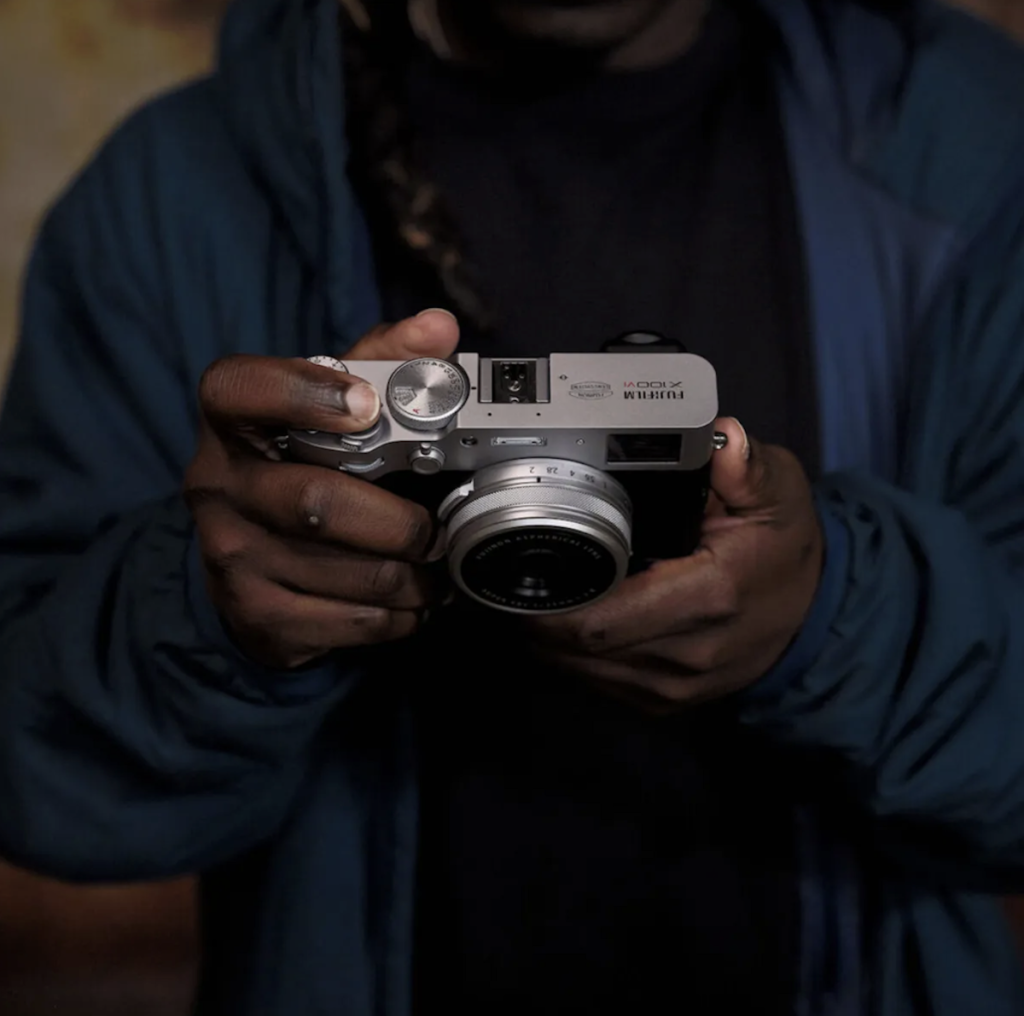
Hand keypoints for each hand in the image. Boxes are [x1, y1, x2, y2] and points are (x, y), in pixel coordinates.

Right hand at [184, 310, 459, 668]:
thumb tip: (440, 327)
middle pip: (318, 503)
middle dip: (400, 523)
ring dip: (410, 577)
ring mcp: (231, 556)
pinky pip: (347, 621)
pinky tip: (409, 604)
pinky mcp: (255, 614)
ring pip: (345, 573)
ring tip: (435, 569)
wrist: (243, 563)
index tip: (365, 404)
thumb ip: (381, 364)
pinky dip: (397, 617)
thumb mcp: (328, 410)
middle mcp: (219, 487)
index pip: (240, 390)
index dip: (303, 392)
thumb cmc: (298, 470)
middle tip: (437, 531)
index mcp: (233, 423)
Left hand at [527, 418, 823, 709]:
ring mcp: (677, 685)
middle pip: (580, 650)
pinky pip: (600, 685)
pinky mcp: (667, 701)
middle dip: (533, 621)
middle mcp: (689, 651)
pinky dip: (570, 657)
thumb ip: (747, 466)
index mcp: (709, 596)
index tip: (514, 578)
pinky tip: (560, 626)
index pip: (603, 619)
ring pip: (582, 673)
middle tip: (503, 583)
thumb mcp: (778, 494)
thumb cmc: (783, 550)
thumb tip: (723, 438)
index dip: (548, 607)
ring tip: (525, 601)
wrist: (812, 614)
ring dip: (545, 642)